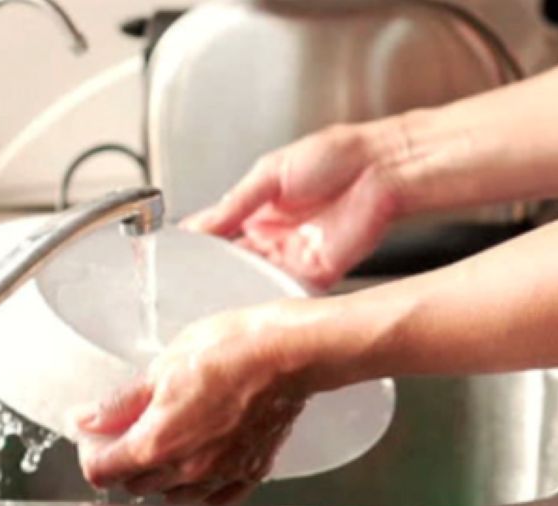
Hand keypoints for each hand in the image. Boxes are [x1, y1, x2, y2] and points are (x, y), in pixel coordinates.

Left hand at [74, 300, 347, 504]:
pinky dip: (200, 485)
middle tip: (128, 426)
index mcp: (158, 443)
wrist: (288, 353)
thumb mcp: (161, 367)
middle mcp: (188, 471)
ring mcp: (222, 475)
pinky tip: (200, 459)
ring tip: (166, 437)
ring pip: (173, 494)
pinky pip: (216, 497)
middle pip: (134, 485)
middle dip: (123, 460)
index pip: (101, 471)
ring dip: (159, 475)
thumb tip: (83, 421)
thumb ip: (119, 404)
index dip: (91, 451)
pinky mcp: (251, 471)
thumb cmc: (228, 350)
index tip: (95, 431)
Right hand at [182, 122, 406, 287]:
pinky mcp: (317, 271)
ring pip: (257, 280)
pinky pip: (287, 290)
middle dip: (215, 273)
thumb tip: (199, 224)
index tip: (175, 258)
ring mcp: (294, 255)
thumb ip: (234, 204)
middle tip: (190, 282)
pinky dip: (270, 296)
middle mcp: (274, 236)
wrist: (381, 167)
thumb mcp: (269, 173)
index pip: (219, 232)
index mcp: (258, 209)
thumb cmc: (336, 155)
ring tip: (214, 294)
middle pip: (235, 262)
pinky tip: (251, 298)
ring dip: (239, 286)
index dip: (198, 246)